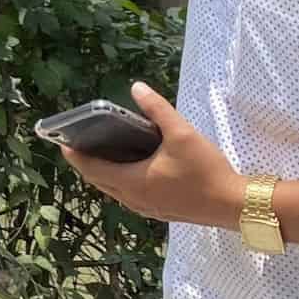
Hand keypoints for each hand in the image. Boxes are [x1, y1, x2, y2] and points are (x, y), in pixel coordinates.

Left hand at [58, 83, 242, 228]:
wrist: (235, 205)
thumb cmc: (205, 170)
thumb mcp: (182, 134)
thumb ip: (157, 109)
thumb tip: (137, 87)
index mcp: (133, 182)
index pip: (92, 170)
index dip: (75, 156)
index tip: (63, 142)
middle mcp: (135, 199)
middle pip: (100, 182)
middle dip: (87, 164)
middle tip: (80, 144)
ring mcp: (148, 209)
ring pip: (116, 192)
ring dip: (105, 175)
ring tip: (103, 153)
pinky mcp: (162, 212)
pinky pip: (131, 197)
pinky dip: (122, 183)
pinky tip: (133, 169)